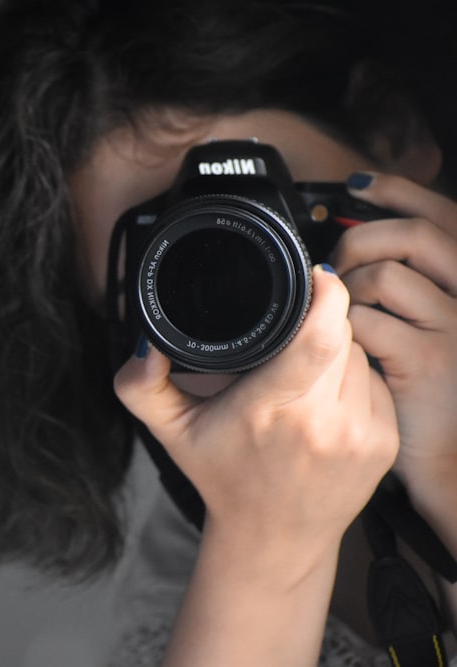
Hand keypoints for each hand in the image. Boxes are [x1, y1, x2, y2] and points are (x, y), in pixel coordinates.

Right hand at [114, 266, 398, 576]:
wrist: (273, 538)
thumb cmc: (221, 475)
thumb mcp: (169, 430)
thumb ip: (140, 385)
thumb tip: (145, 344)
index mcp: (267, 412)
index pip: (317, 338)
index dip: (325, 295)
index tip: (315, 275)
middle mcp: (320, 424)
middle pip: (340, 335)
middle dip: (319, 321)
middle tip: (289, 333)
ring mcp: (358, 435)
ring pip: (360, 354)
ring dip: (336, 348)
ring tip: (298, 371)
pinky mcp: (384, 442)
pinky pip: (375, 380)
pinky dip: (352, 375)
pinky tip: (323, 396)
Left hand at [332, 173, 456, 491]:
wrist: (450, 456)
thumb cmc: (431, 388)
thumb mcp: (431, 326)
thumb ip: (410, 284)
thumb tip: (356, 245)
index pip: (446, 216)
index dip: (403, 192)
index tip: (361, 184)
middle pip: (415, 236)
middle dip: (362, 240)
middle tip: (338, 265)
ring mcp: (455, 328)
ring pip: (386, 276)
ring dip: (348, 289)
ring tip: (342, 314)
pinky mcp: (428, 360)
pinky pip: (369, 323)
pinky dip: (344, 329)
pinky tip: (343, 343)